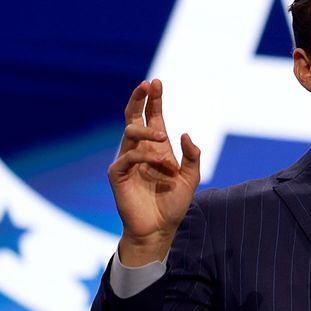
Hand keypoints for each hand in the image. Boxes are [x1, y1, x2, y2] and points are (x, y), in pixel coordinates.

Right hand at [108, 78, 200, 265]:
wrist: (160, 228)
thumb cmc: (174, 203)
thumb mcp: (192, 178)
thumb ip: (193, 156)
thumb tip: (185, 134)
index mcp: (156, 146)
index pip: (152, 117)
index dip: (154, 100)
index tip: (156, 83)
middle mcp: (140, 149)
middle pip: (134, 117)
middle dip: (139, 99)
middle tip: (147, 85)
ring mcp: (127, 160)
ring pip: (130, 133)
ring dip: (148, 132)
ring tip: (163, 140)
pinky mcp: (117, 174)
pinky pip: (127, 157)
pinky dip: (144, 156)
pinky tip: (159, 164)